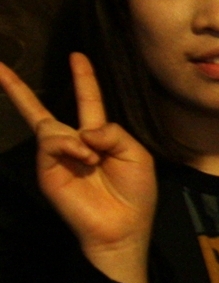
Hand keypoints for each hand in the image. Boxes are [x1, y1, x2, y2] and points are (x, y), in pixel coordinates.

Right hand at [1, 53, 156, 282]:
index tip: (77, 56)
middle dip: (17, 89)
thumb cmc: (135, 193)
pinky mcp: (47, 169)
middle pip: (40, 111)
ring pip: (51, 126)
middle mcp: (73, 143)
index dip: (83, 78)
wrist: (124, 226)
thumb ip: (113, 132)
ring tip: (93, 159)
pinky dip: (70, 146)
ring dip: (76, 139)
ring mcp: (56, 156)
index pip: (87, 101)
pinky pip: (51, 142)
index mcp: (99, 136)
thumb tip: (82, 129)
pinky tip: (85, 159)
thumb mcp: (136, 155)